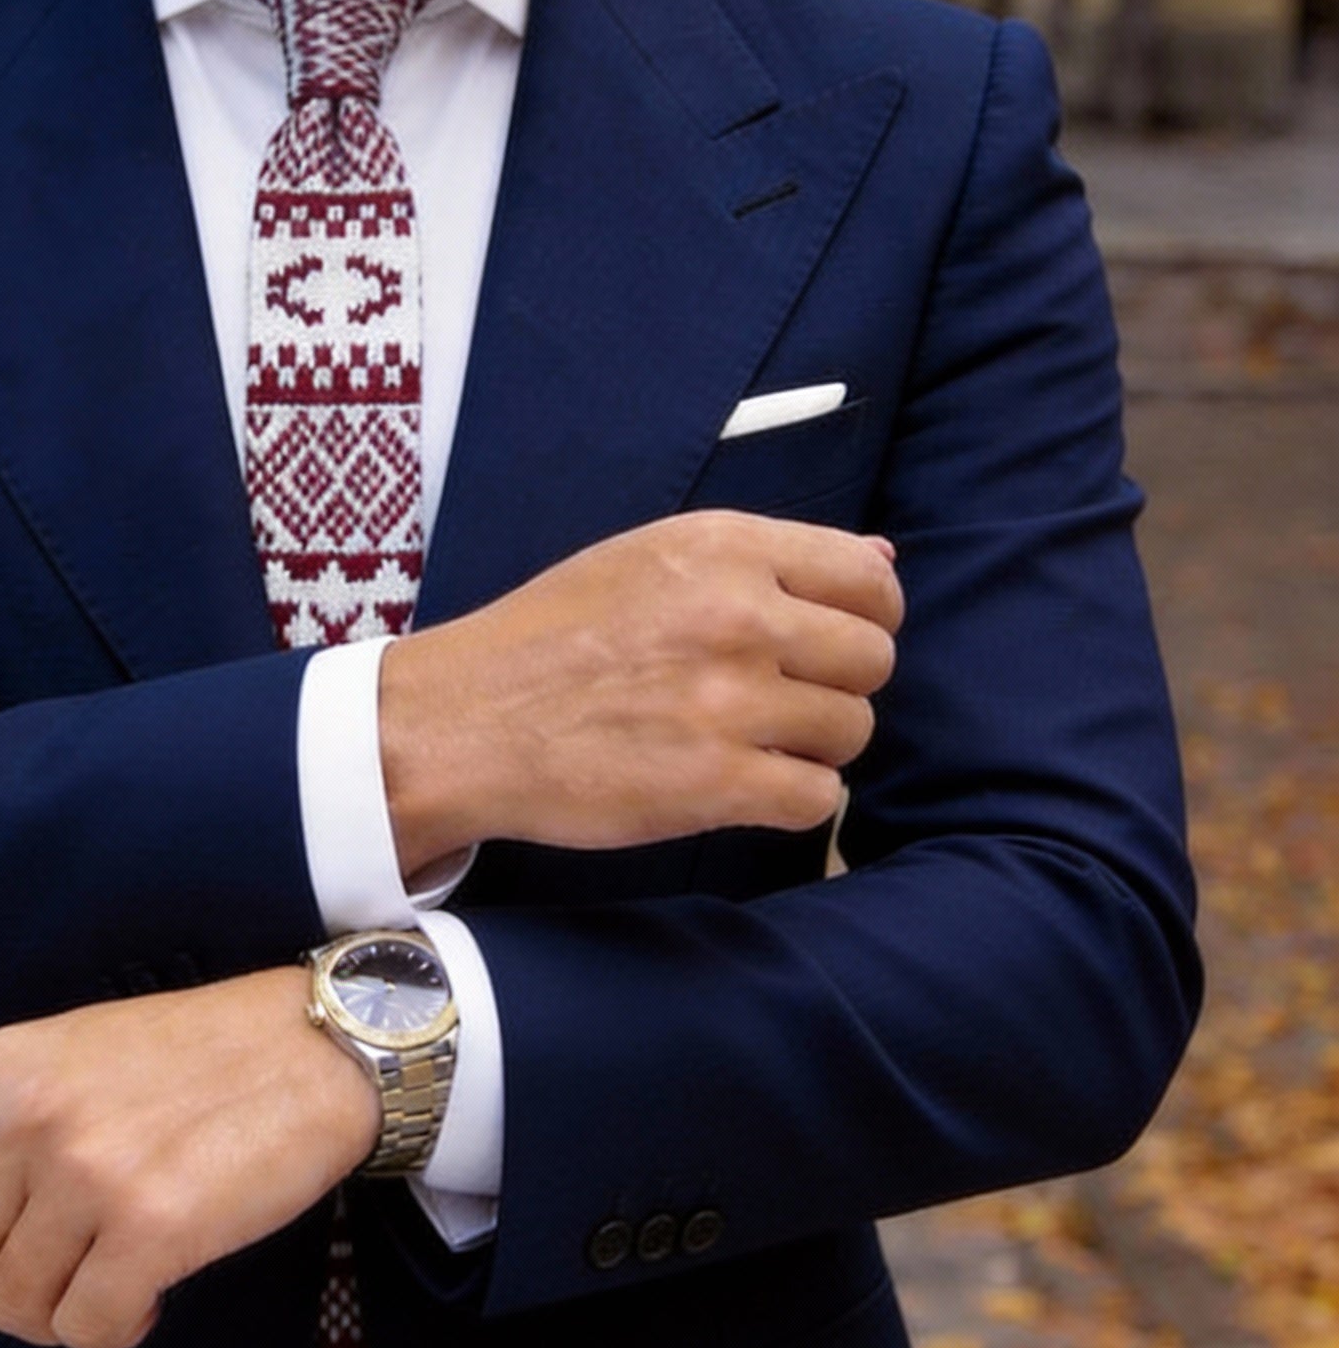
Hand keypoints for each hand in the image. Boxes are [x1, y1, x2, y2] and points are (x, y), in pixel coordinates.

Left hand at [0, 967, 379, 1347]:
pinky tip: (150, 1297)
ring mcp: (86, 1171)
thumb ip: (5, 1130)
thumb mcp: (73, 1057)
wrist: (313, 1044)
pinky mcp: (151, 1225)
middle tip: (57, 1293)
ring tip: (115, 1281)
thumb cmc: (200, 1057)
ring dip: (62, 1318)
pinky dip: (114, 1332)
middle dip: (0, 1305)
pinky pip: (87, 1329)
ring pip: (17, 1307)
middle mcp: (27, 1116)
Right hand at [380, 510, 902, 870]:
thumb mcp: (647, 560)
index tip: (829, 641)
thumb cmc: (549, 638)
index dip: (866, 616)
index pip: (870, 577)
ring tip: (748, 743)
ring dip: (812, 746)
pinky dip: (788, 800)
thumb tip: (884, 557)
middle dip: (837, 685)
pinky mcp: (716, 783)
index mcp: (723, 548)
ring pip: (852, 730)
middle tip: (778, 700)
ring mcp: (729, 701)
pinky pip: (817, 798)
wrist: (463, 722)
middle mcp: (737, 615)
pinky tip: (739, 787)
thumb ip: (764, 558)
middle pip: (872, 658)